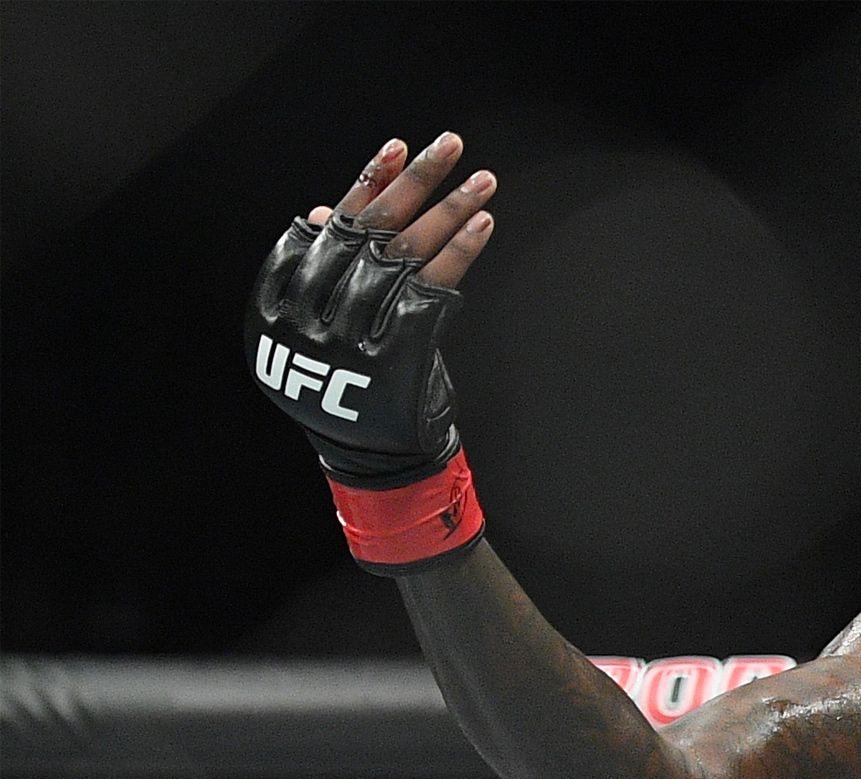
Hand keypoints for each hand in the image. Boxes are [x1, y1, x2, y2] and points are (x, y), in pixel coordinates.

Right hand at [246, 133, 498, 572]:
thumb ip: (318, 274)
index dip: (364, 186)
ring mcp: (352, 335)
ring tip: (484, 178)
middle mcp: (311, 318)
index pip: (329, 229)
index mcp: (280, 306)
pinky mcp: (395, 353)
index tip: (396, 148)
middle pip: (369, 232)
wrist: (374, 461)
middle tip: (451, 142)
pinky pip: (433, 288)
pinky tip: (485, 222)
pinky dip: (460, 251)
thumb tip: (315, 213)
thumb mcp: (317, 331)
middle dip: (415, 183)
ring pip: (405, 255)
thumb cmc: (350, 387)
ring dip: (449, 211)